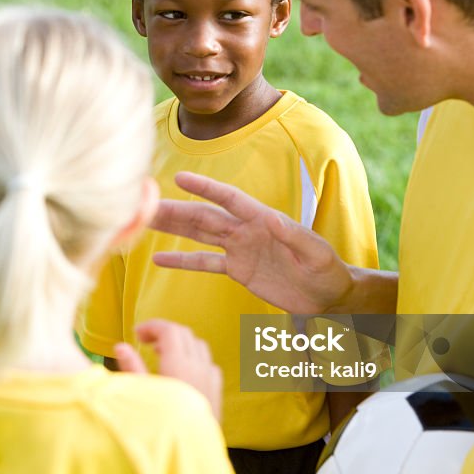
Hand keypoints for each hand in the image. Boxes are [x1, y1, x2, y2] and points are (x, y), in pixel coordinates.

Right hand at [114, 319, 222, 421]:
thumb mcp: (140, 396)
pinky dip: (194, 359)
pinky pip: (208, 364)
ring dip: (180, 344)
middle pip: (185, 334)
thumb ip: (131, 368)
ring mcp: (211, 378)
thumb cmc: (162, 426)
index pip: (170, 330)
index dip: (152, 326)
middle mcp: (198, 367)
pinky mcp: (217, 391)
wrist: (191, 456)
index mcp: (178, 364)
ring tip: (160, 355)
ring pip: (199, 347)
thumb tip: (120, 346)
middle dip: (164, 333)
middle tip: (145, 343)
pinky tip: (182, 371)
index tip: (137, 333)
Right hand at [151, 172, 352, 313]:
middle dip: (175, 209)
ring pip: (198, 235)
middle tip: (145, 203)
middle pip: (204, 216)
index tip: (179, 178)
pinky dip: (182, 261)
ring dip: (173, 228)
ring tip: (144, 221)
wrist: (328, 295)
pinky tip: (159, 258)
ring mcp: (239, 249)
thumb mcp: (314, 253)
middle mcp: (246, 230)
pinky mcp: (237, 269)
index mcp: (263, 220)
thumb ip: (292, 235)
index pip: (229, 199)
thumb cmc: (327, 270)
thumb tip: (270, 218)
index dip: (205, 188)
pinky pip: (204, 263)